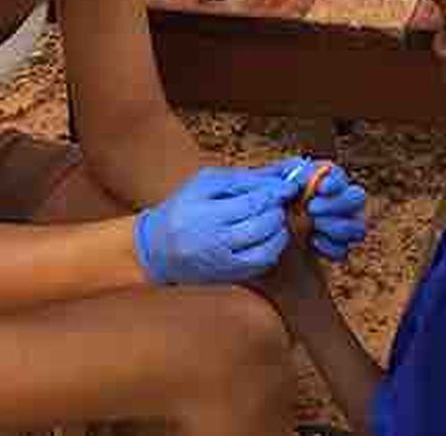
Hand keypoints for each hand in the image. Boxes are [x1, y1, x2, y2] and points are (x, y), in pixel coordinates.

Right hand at [134, 167, 298, 284]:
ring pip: (268, 248)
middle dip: (278, 210)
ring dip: (279, 230)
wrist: (157, 248)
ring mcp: (223, 262)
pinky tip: (266, 237)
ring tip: (272, 218)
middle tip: (277, 201)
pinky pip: (263, 264)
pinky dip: (272, 248)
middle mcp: (213, 241)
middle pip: (263, 224)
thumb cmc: (182, 208)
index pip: (253, 201)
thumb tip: (285, 170)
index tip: (288, 185)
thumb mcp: (206, 182)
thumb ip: (247, 177)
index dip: (277, 192)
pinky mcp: (229, 276)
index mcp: (204, 212)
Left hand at [257, 157, 367, 260]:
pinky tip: (313, 242)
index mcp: (323, 180)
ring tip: (315, 226)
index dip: (334, 181)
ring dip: (338, 226)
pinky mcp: (334, 247)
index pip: (340, 175)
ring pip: (357, 225)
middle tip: (313, 208)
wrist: (258, 234)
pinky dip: (331, 247)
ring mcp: (339, 225)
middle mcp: (338, 200)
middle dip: (338, 203)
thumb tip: (302, 166)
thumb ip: (284, 171)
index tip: (320, 188)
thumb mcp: (266, 182)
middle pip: (357, 197)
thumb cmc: (264, 203)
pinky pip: (344, 249)